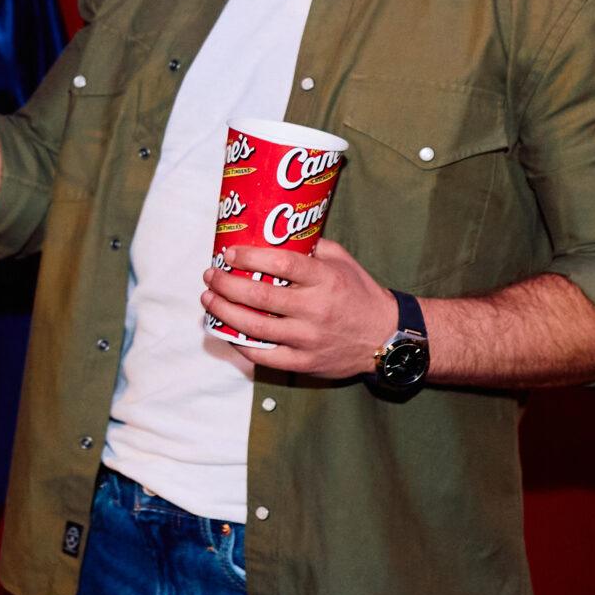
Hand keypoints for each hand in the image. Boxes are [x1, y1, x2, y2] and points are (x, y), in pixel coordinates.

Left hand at [200, 238, 399, 379]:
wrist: (385, 337)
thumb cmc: (359, 294)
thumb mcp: (343, 261)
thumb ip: (312, 247)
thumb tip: (277, 232)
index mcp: (325, 280)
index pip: (282, 264)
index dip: (250, 257)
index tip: (229, 253)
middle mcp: (315, 310)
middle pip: (260, 297)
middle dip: (227, 285)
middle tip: (211, 275)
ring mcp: (308, 339)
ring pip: (255, 327)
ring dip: (224, 312)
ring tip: (209, 299)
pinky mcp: (303, 362)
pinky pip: (263, 356)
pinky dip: (239, 343)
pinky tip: (226, 330)